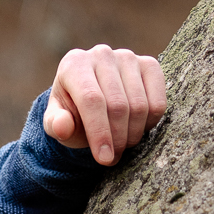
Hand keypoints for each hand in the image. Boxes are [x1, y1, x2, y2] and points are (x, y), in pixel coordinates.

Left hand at [42, 45, 166, 165]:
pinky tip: (136, 128)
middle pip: (118, 105)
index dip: (100, 132)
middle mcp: (101, 54)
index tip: (104, 158)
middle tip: (112, 156)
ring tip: (121, 144)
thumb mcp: (56, 122)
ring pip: (140, 106)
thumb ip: (55, 124)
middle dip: (117, 138)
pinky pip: (158, 102)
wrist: (91, 98)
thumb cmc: (72, 112)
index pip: (92, 100)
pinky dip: (149, 124)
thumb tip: (62, 127)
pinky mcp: (149, 65)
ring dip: (133, 134)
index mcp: (74, 64)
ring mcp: (128, 57)